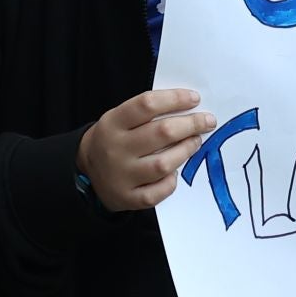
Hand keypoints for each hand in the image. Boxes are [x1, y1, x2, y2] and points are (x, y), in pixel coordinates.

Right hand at [76, 89, 215, 211]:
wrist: (88, 171)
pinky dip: (171, 181)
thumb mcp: (120, 118)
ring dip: (186, 150)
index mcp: (113, 123)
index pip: (147, 104)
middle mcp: (116, 149)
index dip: (175, 99)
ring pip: (163, 163)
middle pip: (161, 133)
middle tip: (207, 121)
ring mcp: (122, 176)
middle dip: (191, 124)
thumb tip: (189, 105)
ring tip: (195, 142)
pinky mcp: (128, 198)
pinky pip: (158, 192)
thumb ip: (147, 112)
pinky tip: (175, 171)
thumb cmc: (114, 139)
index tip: (195, 98)